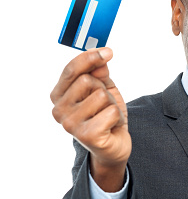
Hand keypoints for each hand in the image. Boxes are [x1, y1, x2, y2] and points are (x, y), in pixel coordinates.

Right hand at [50, 48, 130, 191]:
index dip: (89, 58)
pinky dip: (118, 118)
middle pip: (88, 80)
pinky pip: (111, 112)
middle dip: (104, 89)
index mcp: (59, 96)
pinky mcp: (86, 136)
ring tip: (108, 117)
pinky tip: (111, 127)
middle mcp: (59, 110)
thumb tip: (101, 60)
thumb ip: (99, 73)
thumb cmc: (105, 116)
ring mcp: (70, 124)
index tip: (108, 52)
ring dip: (113, 104)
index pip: (71, 69)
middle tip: (105, 105)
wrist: (114, 146)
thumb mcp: (104, 89)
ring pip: (102, 95)